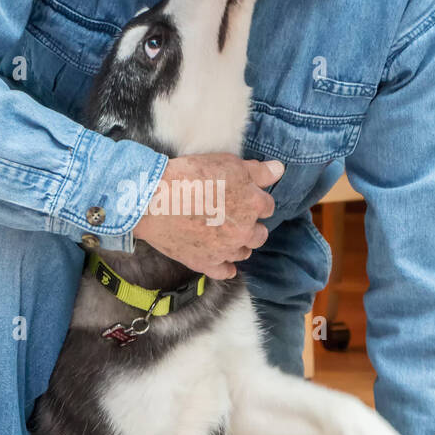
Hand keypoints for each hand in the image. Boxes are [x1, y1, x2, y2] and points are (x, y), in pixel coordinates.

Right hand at [132, 153, 282, 278]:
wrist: (154, 200)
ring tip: (225, 234)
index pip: (268, 206)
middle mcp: (245, 231)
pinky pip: (225, 272)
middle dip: (251, 225)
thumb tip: (279, 170)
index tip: (243, 196)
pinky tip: (221, 258)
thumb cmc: (190, 176)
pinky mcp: (206, 263)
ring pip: (244, 252)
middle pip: (259, 234)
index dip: (255, 199)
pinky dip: (226, 266)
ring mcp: (226, 250)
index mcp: (253, 205)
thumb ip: (258, 170)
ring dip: (239, 244)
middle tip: (233, 216)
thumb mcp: (228, 163)